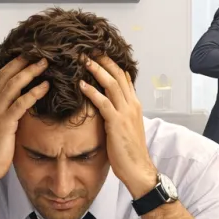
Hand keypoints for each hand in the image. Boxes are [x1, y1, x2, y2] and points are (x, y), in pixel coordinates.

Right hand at [0, 57, 50, 184]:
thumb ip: (5, 111)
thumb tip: (19, 103)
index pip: (1, 76)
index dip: (14, 64)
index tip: (28, 55)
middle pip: (7, 75)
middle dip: (23, 63)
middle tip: (39, 53)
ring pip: (13, 85)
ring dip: (30, 72)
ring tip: (44, 64)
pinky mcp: (5, 123)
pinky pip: (20, 104)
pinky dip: (33, 93)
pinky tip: (45, 87)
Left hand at [80, 55, 156, 198]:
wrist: (138, 168)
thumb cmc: (129, 151)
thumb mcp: (125, 127)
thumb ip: (117, 113)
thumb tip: (105, 104)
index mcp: (134, 105)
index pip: (124, 77)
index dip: (111, 64)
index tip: (99, 54)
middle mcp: (132, 105)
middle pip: (118, 75)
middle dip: (104, 60)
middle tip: (89, 50)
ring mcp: (125, 113)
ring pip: (111, 84)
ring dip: (97, 70)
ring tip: (83, 60)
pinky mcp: (116, 123)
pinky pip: (103, 102)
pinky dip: (92, 91)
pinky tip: (81, 85)